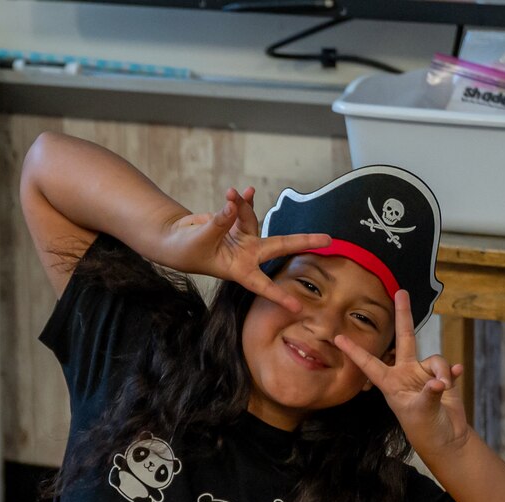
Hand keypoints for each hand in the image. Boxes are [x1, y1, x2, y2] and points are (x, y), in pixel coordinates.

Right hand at [160, 186, 329, 312]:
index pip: (262, 284)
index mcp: (239, 269)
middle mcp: (246, 255)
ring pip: (254, 220)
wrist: (175, 241)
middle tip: (328, 239)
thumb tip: (235, 204)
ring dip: (245, 206)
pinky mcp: (235, 224)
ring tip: (231, 193)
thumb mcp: (202, 239)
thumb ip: (220, 223)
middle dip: (303, 242)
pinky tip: (244, 191)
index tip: (297, 307)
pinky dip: (243, 199)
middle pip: (280, 247)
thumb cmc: (187, 250)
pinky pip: (245, 209)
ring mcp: (243, 239)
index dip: (278, 296)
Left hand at [334, 291, 473, 459]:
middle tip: (401, 292)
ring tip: (444, 388)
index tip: (338, 338)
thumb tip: (439, 380)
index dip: (355, 351)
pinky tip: (456, 378)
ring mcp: (424, 374)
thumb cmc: (425, 429)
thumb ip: (429, 394)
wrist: (446, 439)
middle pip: (405, 338)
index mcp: (391, 383)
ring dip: (442, 371)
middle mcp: (405, 374)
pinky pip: (448, 368)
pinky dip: (453, 372)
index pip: (369, 364)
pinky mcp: (442, 378)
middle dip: (404, 315)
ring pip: (435, 359)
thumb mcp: (421, 412)